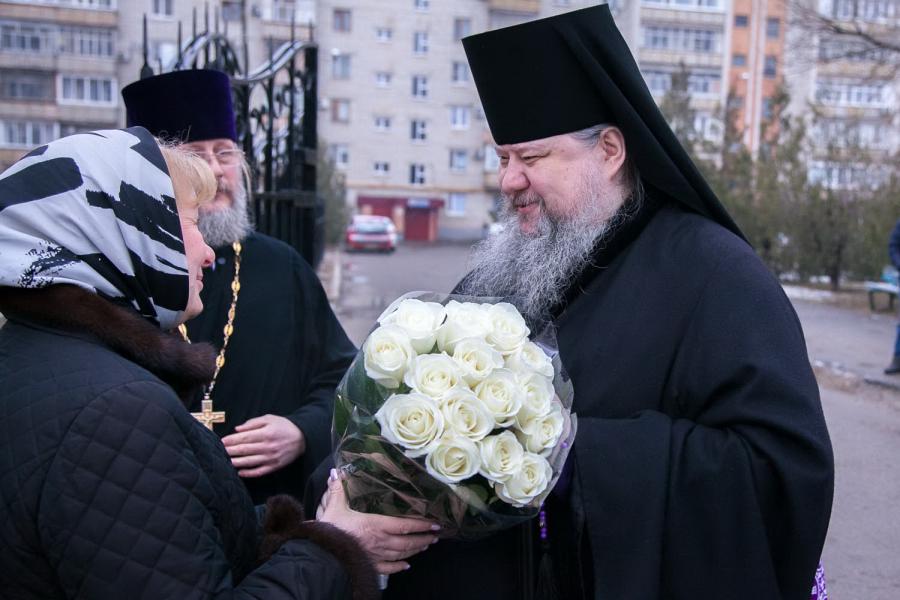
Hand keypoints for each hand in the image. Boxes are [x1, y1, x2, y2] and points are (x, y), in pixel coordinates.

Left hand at [221, 414, 305, 477]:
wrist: (303, 437)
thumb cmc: (284, 426)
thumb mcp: (270, 418)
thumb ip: (253, 423)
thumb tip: (237, 429)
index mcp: (266, 433)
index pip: (244, 437)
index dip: (231, 440)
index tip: (221, 441)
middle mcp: (268, 446)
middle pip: (245, 450)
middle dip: (230, 451)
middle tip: (219, 451)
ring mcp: (271, 458)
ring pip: (249, 462)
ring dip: (236, 462)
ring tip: (226, 462)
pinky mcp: (274, 466)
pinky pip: (259, 471)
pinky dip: (248, 473)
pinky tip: (239, 472)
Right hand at [318, 473, 439, 574]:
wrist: (321, 554)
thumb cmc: (330, 530)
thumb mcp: (334, 506)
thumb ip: (338, 489)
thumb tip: (336, 472)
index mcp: (376, 525)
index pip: (405, 525)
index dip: (422, 525)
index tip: (435, 524)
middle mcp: (380, 541)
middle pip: (408, 542)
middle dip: (423, 539)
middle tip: (435, 536)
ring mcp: (376, 556)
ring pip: (402, 554)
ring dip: (415, 550)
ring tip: (426, 546)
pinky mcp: (370, 566)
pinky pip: (389, 568)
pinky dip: (399, 567)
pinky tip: (406, 566)